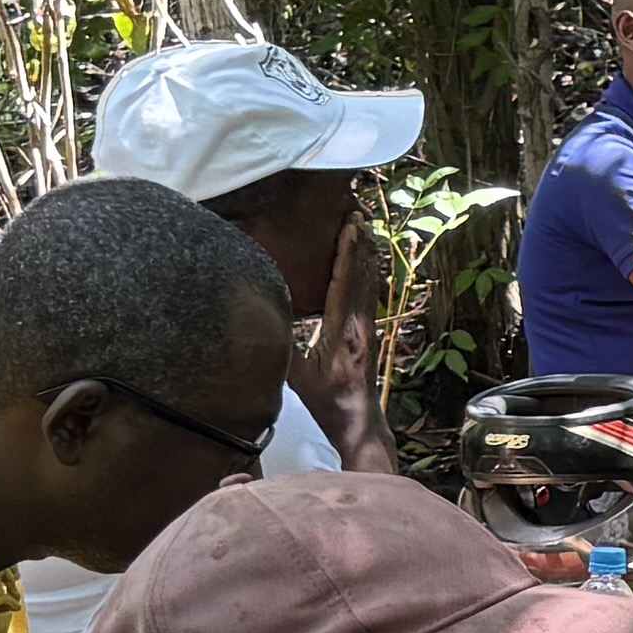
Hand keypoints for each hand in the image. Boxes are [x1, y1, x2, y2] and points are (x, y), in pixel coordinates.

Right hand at [287, 194, 381, 438]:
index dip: (347, 252)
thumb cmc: (327, 400)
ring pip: (369, 282)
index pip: (345, 283)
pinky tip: (367, 260)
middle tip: (359, 213)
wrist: (358, 419)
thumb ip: (282, 348)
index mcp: (343, 331)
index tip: (349, 226)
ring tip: (364, 226)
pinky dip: (367, 272)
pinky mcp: (370, 332)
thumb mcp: (298, 377)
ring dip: (366, 254)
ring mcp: (369, 328)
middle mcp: (361, 325)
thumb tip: (262, 319)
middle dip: (360, 243)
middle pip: (363, 275)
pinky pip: (370, 294)